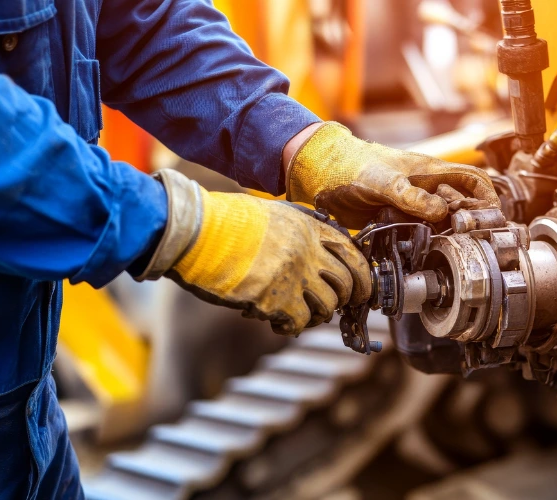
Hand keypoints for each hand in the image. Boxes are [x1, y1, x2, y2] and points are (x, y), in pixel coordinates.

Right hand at [137, 169, 370, 335]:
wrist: (194, 233)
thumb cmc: (224, 222)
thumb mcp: (273, 215)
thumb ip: (299, 231)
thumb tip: (317, 255)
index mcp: (309, 226)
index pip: (352, 253)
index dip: (362, 275)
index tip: (361, 289)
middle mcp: (308, 250)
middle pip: (347, 283)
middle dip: (346, 300)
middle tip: (334, 307)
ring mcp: (294, 275)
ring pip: (328, 306)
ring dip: (318, 315)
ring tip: (301, 314)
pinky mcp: (275, 299)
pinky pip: (300, 322)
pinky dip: (292, 327)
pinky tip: (279, 323)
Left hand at [285, 122, 499, 228]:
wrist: (322, 174)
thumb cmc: (353, 165)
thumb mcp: (384, 181)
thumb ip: (412, 197)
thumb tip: (442, 212)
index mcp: (430, 172)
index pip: (472, 181)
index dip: (487, 198)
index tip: (493, 218)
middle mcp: (426, 189)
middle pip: (460, 207)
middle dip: (468, 223)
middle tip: (467, 241)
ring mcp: (412, 205)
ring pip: (441, 223)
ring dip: (446, 236)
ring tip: (447, 248)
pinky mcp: (398, 219)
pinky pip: (419, 232)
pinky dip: (424, 242)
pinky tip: (423, 250)